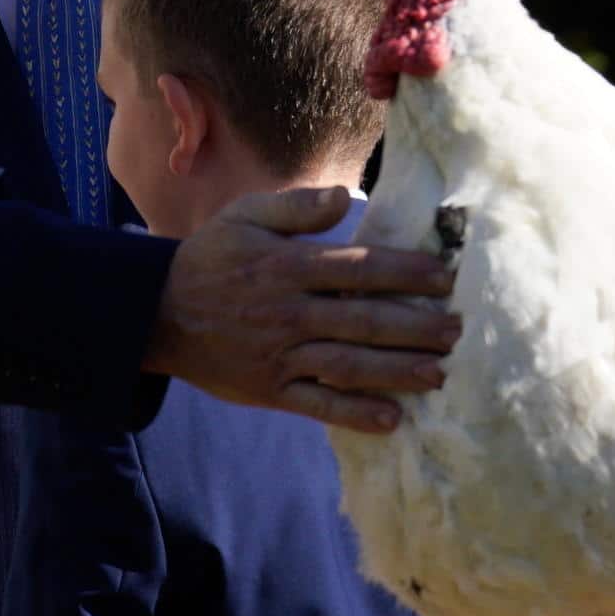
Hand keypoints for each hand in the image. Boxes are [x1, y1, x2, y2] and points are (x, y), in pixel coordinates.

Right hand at [142, 187, 460, 431]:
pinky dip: (355, 414)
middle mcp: (289, 312)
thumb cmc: (209, 259)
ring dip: (397, 370)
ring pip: (349, 364)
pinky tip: (392, 419)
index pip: (360, 268)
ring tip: (439, 373)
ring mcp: (280, 355)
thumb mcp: (243, 216)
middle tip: (459, 331)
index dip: (407, 272)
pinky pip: (318, 405)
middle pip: (365, 320)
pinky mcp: (270, 389)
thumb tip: (346, 197)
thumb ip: (295, 206)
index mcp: (287, 266)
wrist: (155, 312)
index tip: (447, 278)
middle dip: (417, 326)